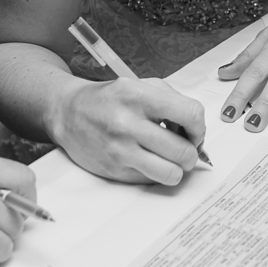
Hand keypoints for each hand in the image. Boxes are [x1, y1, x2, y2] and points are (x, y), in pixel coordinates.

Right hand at [50, 76, 204, 185]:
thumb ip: (172, 102)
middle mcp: (128, 124)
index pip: (191, 114)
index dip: (199, 127)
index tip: (194, 132)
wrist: (68, 112)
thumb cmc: (109, 99)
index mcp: (138, 96)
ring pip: (171, 174)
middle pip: (184, 151)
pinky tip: (146, 159)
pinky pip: (151, 181)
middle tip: (184, 149)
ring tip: (169, 158)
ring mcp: (120, 150)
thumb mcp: (140, 85)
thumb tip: (196, 131)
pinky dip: (155, 173)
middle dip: (191, 153)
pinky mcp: (114, 171)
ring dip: (177, 169)